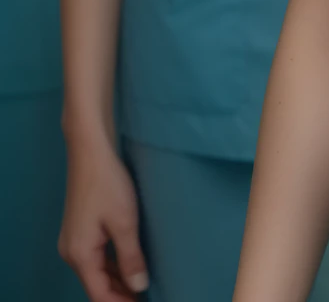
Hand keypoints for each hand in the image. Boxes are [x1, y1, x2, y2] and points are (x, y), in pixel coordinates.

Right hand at [60, 137, 148, 300]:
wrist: (90, 152)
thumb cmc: (108, 185)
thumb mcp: (125, 222)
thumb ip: (131, 257)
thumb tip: (139, 287)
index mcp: (80, 255)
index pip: (99, 294)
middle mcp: (72, 253)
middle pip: (96, 284)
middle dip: (120, 294)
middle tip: (146, 297)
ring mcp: (74, 241)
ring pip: (97, 271)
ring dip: (117, 281)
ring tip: (141, 286)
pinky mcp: (80, 230)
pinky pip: (96, 257)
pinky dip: (112, 266)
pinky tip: (128, 266)